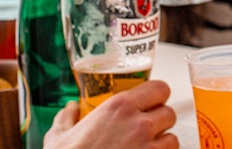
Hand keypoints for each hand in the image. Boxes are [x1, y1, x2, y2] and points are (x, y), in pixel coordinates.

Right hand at [44, 80, 176, 148]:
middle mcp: (139, 124)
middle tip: (146, 128)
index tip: (151, 102)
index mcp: (120, 107)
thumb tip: (70, 108)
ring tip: (146, 147)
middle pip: (168, 113)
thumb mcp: (59, 136)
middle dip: (159, 121)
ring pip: (172, 137)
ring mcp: (148, 146)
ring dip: (162, 142)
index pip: (159, 89)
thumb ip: (67, 118)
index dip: (157, 96)